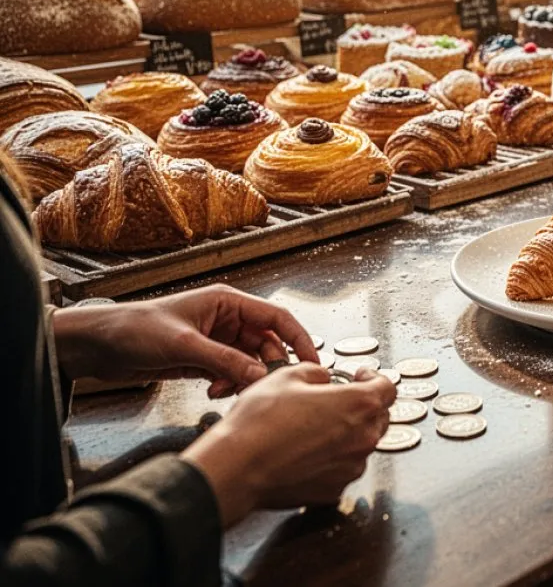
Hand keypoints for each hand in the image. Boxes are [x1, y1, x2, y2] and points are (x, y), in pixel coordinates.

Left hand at [52, 284, 318, 397]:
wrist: (99, 346)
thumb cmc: (135, 329)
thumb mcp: (185, 345)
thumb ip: (226, 361)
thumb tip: (262, 377)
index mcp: (228, 302)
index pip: (278, 318)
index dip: (299, 339)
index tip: (314, 362)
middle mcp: (227, 319)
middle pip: (267, 344)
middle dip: (267, 366)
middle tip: (264, 387)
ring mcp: (217, 340)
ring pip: (250, 362)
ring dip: (244, 379)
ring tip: (227, 390)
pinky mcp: (204, 359)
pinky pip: (231, 373)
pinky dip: (229, 384)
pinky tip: (214, 391)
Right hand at [182, 364, 395, 526]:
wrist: (237, 467)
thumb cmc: (260, 423)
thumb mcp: (288, 376)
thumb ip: (317, 373)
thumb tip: (322, 380)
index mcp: (359, 405)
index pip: (387, 388)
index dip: (374, 379)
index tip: (361, 377)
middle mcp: (362, 439)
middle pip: (378, 417)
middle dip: (363, 406)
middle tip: (338, 399)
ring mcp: (350, 468)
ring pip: (360, 445)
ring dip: (347, 433)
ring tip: (315, 426)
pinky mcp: (333, 490)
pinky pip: (341, 469)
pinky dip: (331, 459)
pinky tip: (306, 451)